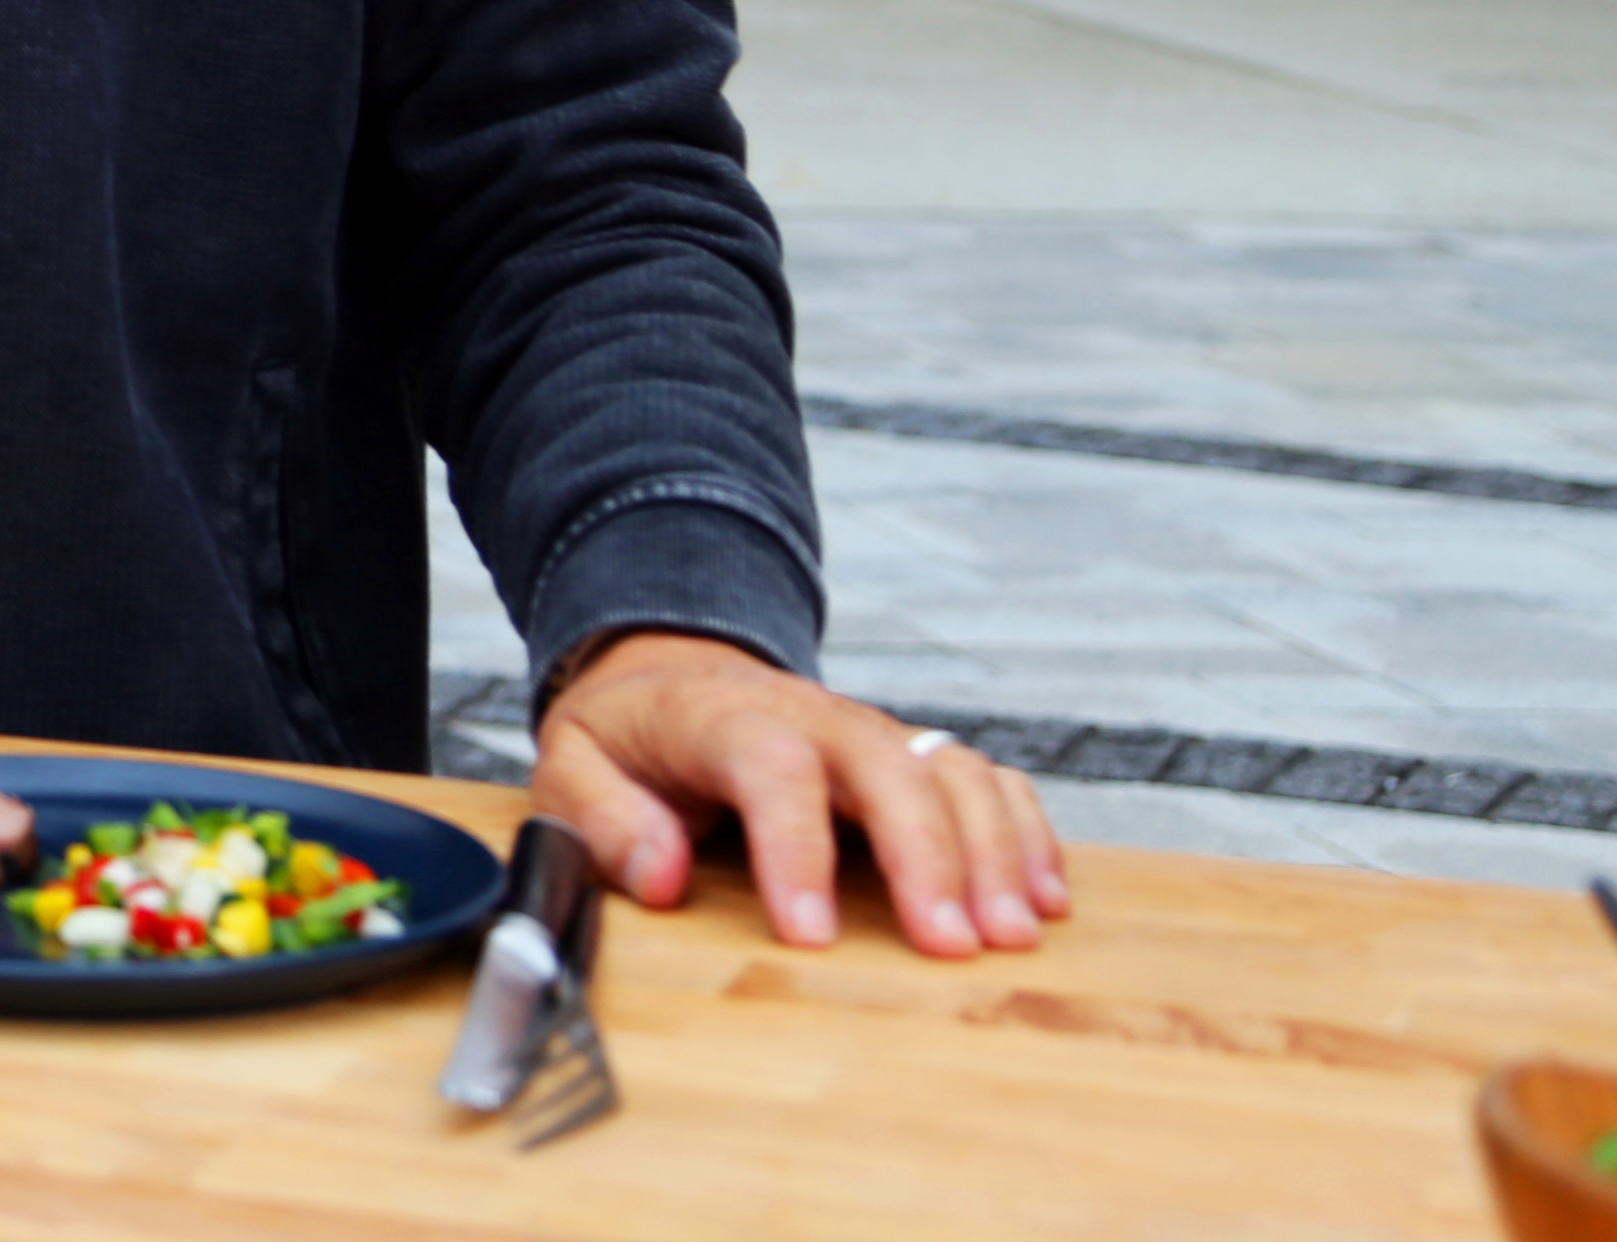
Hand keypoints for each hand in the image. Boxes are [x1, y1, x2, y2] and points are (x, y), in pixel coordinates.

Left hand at [529, 630, 1069, 957]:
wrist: (668, 671)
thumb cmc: (627, 736)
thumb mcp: (573, 767)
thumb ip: (604, 820)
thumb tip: (660, 877)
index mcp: (718, 717)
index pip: (770, 767)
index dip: (795, 850)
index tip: (811, 936)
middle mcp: (810, 716)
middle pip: (888, 768)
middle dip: (929, 857)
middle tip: (952, 945)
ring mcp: (869, 731)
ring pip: (950, 770)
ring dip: (993, 849)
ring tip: (1013, 934)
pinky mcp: (907, 753)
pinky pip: (982, 777)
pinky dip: (1025, 829)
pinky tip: (1044, 895)